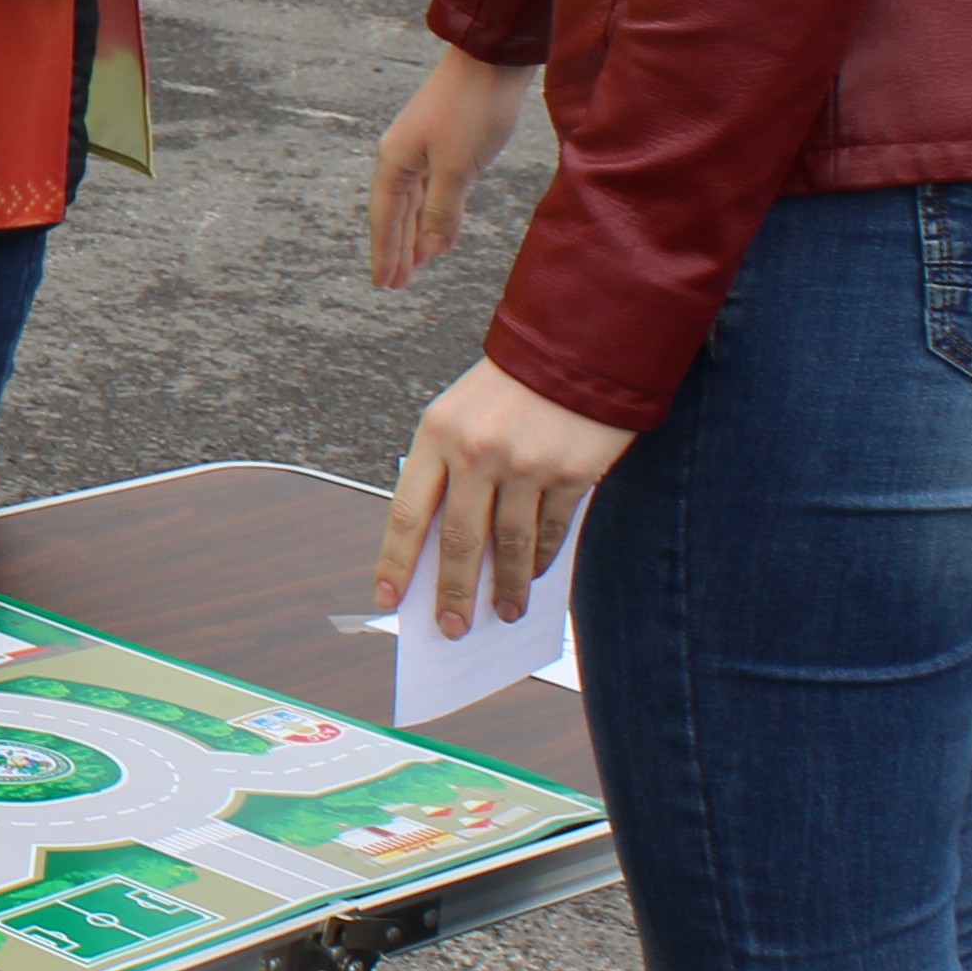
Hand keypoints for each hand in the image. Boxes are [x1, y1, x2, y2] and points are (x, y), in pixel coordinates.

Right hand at [368, 44, 535, 288]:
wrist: (493, 58)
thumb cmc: (472, 110)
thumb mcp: (457, 168)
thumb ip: (441, 212)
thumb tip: (431, 250)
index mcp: (396, 162)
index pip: (386, 219)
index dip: (386, 253)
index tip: (385, 285)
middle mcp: (403, 156)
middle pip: (397, 213)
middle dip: (398, 249)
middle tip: (396, 285)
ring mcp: (424, 148)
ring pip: (416, 202)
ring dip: (416, 234)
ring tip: (415, 265)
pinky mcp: (447, 142)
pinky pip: (435, 188)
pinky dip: (435, 212)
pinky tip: (440, 228)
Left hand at [378, 358, 636, 637]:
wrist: (580, 341)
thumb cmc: (513, 384)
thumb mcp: (463, 412)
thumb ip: (451, 471)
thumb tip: (449, 549)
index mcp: (436, 434)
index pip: (408, 512)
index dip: (397, 561)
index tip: (390, 599)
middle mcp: (476, 451)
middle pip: (459, 541)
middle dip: (453, 593)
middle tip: (452, 629)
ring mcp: (525, 463)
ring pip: (508, 545)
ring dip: (505, 587)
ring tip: (503, 614)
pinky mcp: (570, 472)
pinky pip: (550, 531)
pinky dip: (541, 559)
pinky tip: (534, 577)